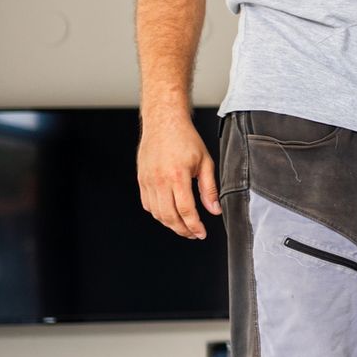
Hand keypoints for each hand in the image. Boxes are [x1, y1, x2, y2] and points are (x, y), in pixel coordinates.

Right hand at [138, 112, 219, 239]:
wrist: (163, 123)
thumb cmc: (185, 139)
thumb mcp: (205, 162)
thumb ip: (209, 189)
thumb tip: (215, 210)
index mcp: (178, 176)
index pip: (186, 210)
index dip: (194, 226)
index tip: (201, 233)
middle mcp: (160, 180)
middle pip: (169, 216)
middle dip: (183, 230)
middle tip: (193, 234)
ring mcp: (148, 180)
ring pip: (157, 213)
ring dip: (170, 224)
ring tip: (183, 227)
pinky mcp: (141, 179)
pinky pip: (147, 204)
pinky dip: (158, 214)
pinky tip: (169, 214)